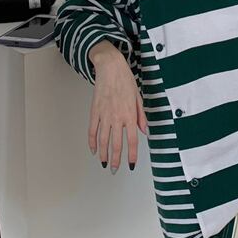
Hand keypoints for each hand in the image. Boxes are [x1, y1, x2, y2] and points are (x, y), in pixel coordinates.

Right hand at [87, 49, 147, 172]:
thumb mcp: (138, 98)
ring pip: (102, 140)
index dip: (131, 155)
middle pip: (115, 144)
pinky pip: (92, 130)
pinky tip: (93, 149)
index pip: (132, 140)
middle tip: (114, 169)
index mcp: (129, 115)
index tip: (131, 164)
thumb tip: (145, 132)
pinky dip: (92, 142)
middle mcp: (116, 117)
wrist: (110, 67)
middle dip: (115, 160)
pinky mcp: (94, 111)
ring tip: (103, 163)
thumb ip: (141, 117)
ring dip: (103, 154)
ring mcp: (104, 115)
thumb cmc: (125, 80)